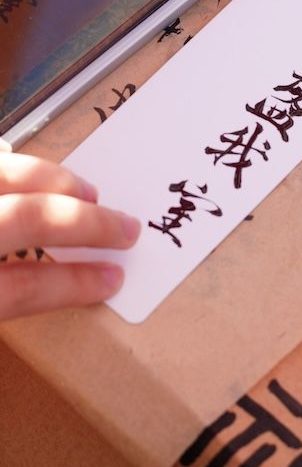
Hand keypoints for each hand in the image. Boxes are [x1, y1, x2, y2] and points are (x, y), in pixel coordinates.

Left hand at [0, 139, 139, 319]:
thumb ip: (3, 302)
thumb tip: (42, 303)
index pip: (23, 287)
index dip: (72, 283)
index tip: (112, 279)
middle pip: (25, 217)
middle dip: (83, 220)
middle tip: (124, 228)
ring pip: (1, 173)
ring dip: (47, 178)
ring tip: (82, 191)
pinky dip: (8, 164)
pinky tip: (20, 168)